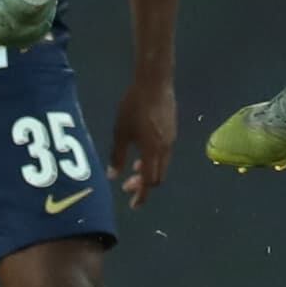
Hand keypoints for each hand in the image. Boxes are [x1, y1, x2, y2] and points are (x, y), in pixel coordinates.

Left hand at [107, 70, 175, 208]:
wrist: (155, 82)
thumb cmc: (134, 106)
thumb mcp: (120, 132)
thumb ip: (117, 156)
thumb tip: (113, 176)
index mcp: (152, 151)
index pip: (149, 182)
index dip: (141, 195)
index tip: (132, 204)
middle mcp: (165, 149)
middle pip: (158, 176)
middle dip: (144, 185)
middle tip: (128, 185)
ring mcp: (171, 139)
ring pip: (163, 164)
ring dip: (149, 171)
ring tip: (134, 168)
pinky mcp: (172, 129)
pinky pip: (165, 153)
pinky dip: (154, 159)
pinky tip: (143, 150)